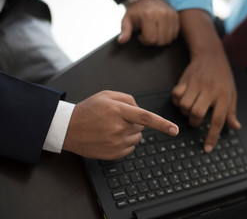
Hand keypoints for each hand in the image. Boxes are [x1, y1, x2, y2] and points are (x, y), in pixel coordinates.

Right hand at [63, 91, 177, 159]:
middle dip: (134, 122)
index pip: (146, 118)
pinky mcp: (113, 154)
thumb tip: (141, 109)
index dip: (162, 124)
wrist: (68, 128)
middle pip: (141, 127)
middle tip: (116, 119)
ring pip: (137, 138)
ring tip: (111, 128)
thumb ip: (128, 98)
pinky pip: (130, 148)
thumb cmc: (88, 109)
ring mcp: (115, 143)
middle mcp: (118, 128)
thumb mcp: (107, 95)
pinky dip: (125, 142)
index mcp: (118, 111)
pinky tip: (110, 137)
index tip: (175, 130)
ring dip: (130, 132)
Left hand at [118, 0, 179, 45]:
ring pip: (168, 40)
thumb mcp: (127, 20)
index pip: (150, 40)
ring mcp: (170, 15)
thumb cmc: (136, 12)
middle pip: (160, 41)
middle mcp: (162, 15)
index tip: (140, 34)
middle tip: (147, 33)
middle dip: (152, 41)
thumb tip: (121, 41)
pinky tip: (161, 30)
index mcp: (149, 15)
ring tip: (154, 31)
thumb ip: (125, 31)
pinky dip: (167, 36)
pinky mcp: (176, 17)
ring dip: (160, 39)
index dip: (144, 40)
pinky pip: (174, 35)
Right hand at [172, 51, 240, 152]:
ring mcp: (196, 84)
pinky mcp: (185, 80)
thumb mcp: (232, 93)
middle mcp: (211, 90)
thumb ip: (231, 111)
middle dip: (194, 121)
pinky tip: (183, 99)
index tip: (207, 148)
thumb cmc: (223, 77)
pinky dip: (177, 101)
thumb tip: (235, 127)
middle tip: (196, 119)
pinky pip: (176, 95)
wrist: (211, 55)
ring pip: (185, 105)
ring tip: (190, 108)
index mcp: (224, 96)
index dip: (212, 137)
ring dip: (185, 111)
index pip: (219, 120)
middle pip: (197, 113)